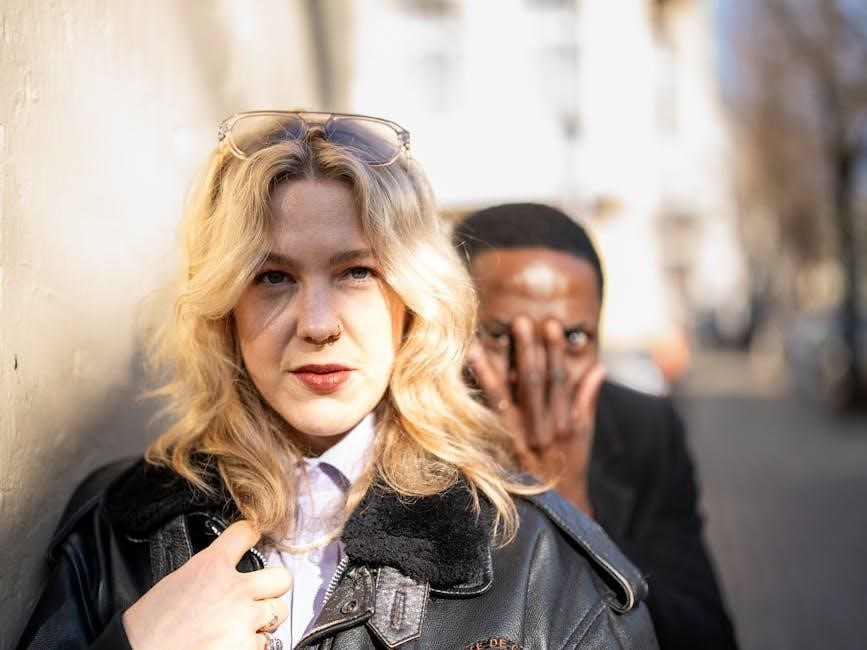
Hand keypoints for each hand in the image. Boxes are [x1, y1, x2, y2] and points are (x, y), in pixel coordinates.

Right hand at [122, 520, 291, 649]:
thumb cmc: (148, 625)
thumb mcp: (177, 581)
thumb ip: (209, 573)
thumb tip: (225, 574)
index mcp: (212, 565)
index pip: (246, 532)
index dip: (252, 532)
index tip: (255, 535)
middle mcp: (235, 589)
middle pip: (281, 578)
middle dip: (272, 588)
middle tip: (258, 596)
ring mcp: (245, 619)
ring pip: (279, 612)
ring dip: (265, 619)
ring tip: (242, 626)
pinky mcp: (247, 647)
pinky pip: (264, 642)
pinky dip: (251, 645)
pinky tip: (231, 645)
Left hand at [469, 316, 605, 515]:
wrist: (560, 510)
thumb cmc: (570, 467)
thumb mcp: (584, 434)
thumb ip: (587, 399)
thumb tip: (599, 366)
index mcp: (567, 422)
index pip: (562, 379)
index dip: (557, 352)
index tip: (552, 326)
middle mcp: (547, 429)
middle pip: (537, 382)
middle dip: (531, 350)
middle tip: (523, 321)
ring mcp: (525, 440)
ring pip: (515, 394)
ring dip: (505, 362)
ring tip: (497, 334)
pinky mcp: (504, 449)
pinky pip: (493, 414)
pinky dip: (484, 386)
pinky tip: (474, 364)